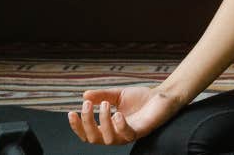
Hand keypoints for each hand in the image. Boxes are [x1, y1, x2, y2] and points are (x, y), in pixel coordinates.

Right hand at [67, 85, 182, 144]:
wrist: (162, 95)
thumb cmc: (141, 98)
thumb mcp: (118, 95)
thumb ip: (101, 95)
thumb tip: (84, 94)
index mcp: (109, 128)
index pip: (88, 134)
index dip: (78, 127)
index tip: (71, 112)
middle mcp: (116, 134)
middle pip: (94, 138)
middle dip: (87, 123)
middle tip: (86, 105)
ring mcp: (128, 134)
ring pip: (108, 138)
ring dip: (102, 122)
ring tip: (104, 104)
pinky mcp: (140, 131)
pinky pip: (127, 134)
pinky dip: (120, 126)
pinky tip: (117, 114)